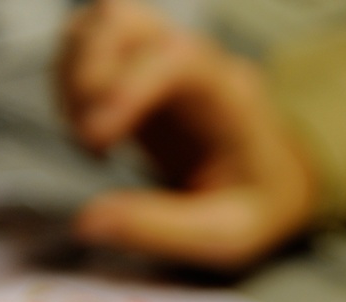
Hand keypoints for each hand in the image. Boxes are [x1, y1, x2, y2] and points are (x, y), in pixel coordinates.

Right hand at [57, 0, 318, 268]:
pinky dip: (69, 83)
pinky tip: (88, 132)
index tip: (98, 137)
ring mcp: (165, 62)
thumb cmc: (259, 205)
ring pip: (100, 26)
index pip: (179, 58)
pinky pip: (89, 47)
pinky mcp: (139, 72)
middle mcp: (196, 65)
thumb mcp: (226, 235)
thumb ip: (162, 229)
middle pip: (126, 21)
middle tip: (89, 139)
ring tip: (87, 138)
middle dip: (87, 74)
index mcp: (231, 98)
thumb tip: (89, 221)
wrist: (277, 182)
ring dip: (72, 76)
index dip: (127, 85)